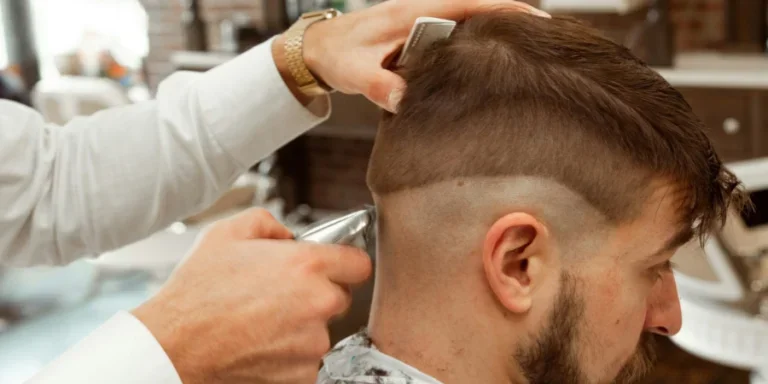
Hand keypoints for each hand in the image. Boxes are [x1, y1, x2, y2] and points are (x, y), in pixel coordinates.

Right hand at [132, 208, 371, 383]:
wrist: (175, 345)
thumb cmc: (198, 292)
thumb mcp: (227, 233)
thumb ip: (269, 223)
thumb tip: (288, 235)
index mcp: (307, 265)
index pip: (359, 264)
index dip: (344, 263)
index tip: (332, 267)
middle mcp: (317, 303)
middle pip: (340, 297)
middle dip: (318, 293)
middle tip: (282, 294)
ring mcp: (313, 342)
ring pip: (323, 329)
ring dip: (303, 326)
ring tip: (264, 321)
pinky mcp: (303, 373)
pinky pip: (308, 358)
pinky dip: (291, 354)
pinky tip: (262, 342)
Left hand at [301, 0, 549, 111]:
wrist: (320, 48)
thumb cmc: (338, 54)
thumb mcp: (356, 72)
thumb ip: (380, 87)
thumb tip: (404, 102)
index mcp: (412, 12)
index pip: (469, 4)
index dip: (506, 9)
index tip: (537, 21)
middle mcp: (422, 11)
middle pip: (478, 9)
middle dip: (511, 20)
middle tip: (543, 44)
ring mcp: (422, 22)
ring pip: (469, 22)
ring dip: (495, 33)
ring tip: (525, 55)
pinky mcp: (420, 35)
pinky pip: (456, 34)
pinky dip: (476, 44)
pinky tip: (488, 64)